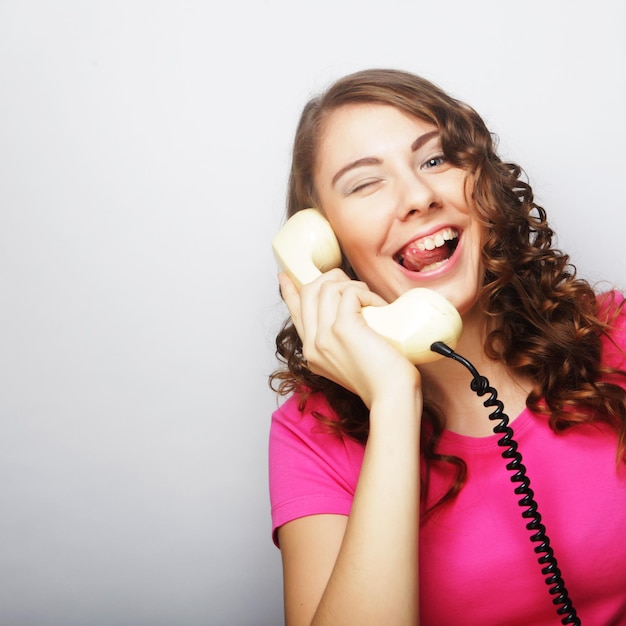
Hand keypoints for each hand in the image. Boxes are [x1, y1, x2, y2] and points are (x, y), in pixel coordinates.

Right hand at [278, 270, 419, 407]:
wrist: (391, 396)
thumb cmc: (380, 379)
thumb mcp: (349, 360)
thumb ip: (338, 340)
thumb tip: (347, 308)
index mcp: (311, 352)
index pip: (294, 313)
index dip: (289, 292)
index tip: (285, 277)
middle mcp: (312, 344)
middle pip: (308, 292)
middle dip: (332, 279)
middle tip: (355, 287)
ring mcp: (324, 336)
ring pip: (328, 287)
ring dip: (354, 286)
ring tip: (372, 302)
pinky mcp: (343, 328)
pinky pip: (350, 292)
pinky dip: (367, 293)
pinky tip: (378, 305)